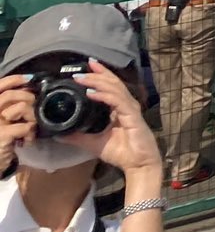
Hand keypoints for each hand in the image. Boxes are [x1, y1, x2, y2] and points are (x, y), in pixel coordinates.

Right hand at [0, 74, 33, 175]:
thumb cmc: (1, 139)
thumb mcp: (2, 119)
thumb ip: (9, 105)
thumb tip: (27, 87)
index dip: (13, 80)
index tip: (27, 79)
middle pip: (10, 95)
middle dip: (28, 98)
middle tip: (33, 107)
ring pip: (21, 107)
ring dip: (32, 116)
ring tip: (30, 127)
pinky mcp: (2, 135)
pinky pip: (26, 126)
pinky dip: (31, 132)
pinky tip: (26, 140)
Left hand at [79, 62, 160, 177]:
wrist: (138, 164)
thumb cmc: (122, 152)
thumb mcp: (94, 144)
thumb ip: (79, 137)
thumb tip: (59, 134)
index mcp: (119, 108)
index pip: (110, 87)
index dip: (100, 75)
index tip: (88, 66)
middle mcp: (126, 105)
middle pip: (113, 83)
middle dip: (99, 74)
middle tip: (84, 66)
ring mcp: (130, 109)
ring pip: (114, 89)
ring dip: (98, 82)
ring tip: (83, 77)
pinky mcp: (132, 115)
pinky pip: (116, 101)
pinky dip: (104, 96)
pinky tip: (92, 93)